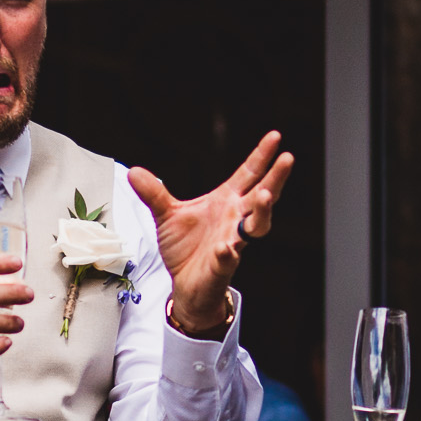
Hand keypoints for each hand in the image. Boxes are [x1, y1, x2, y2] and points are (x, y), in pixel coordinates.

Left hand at [129, 131, 294, 336]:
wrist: (185, 284)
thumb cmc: (186, 248)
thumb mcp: (166, 215)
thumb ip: (154, 193)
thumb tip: (134, 171)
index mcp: (227, 202)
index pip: (249, 174)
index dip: (262, 156)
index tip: (275, 137)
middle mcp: (236, 219)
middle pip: (263, 195)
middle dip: (276, 178)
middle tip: (287, 158)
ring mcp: (232, 242)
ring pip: (256, 226)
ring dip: (262, 212)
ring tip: (264, 195)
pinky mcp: (222, 266)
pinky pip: (229, 259)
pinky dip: (228, 253)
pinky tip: (226, 248)